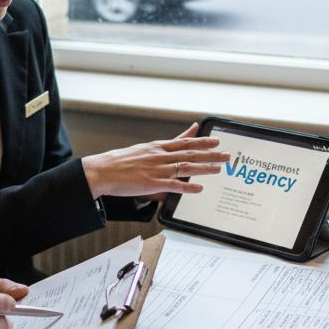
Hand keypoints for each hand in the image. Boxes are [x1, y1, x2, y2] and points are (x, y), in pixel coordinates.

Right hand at [81, 123, 228, 199]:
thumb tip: (172, 139)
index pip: (184, 142)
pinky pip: (173, 185)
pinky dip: (187, 187)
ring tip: (218, 169)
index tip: (216, 141)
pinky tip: (198, 189)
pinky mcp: (151, 184)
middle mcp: (159, 156)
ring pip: (185, 167)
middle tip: (226, 155)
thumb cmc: (121, 161)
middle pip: (189, 154)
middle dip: (210, 155)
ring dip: (203, 168)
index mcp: (157, 147)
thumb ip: (163, 144)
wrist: (102, 170)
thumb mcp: (144, 147)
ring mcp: (156, 170)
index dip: (202, 142)